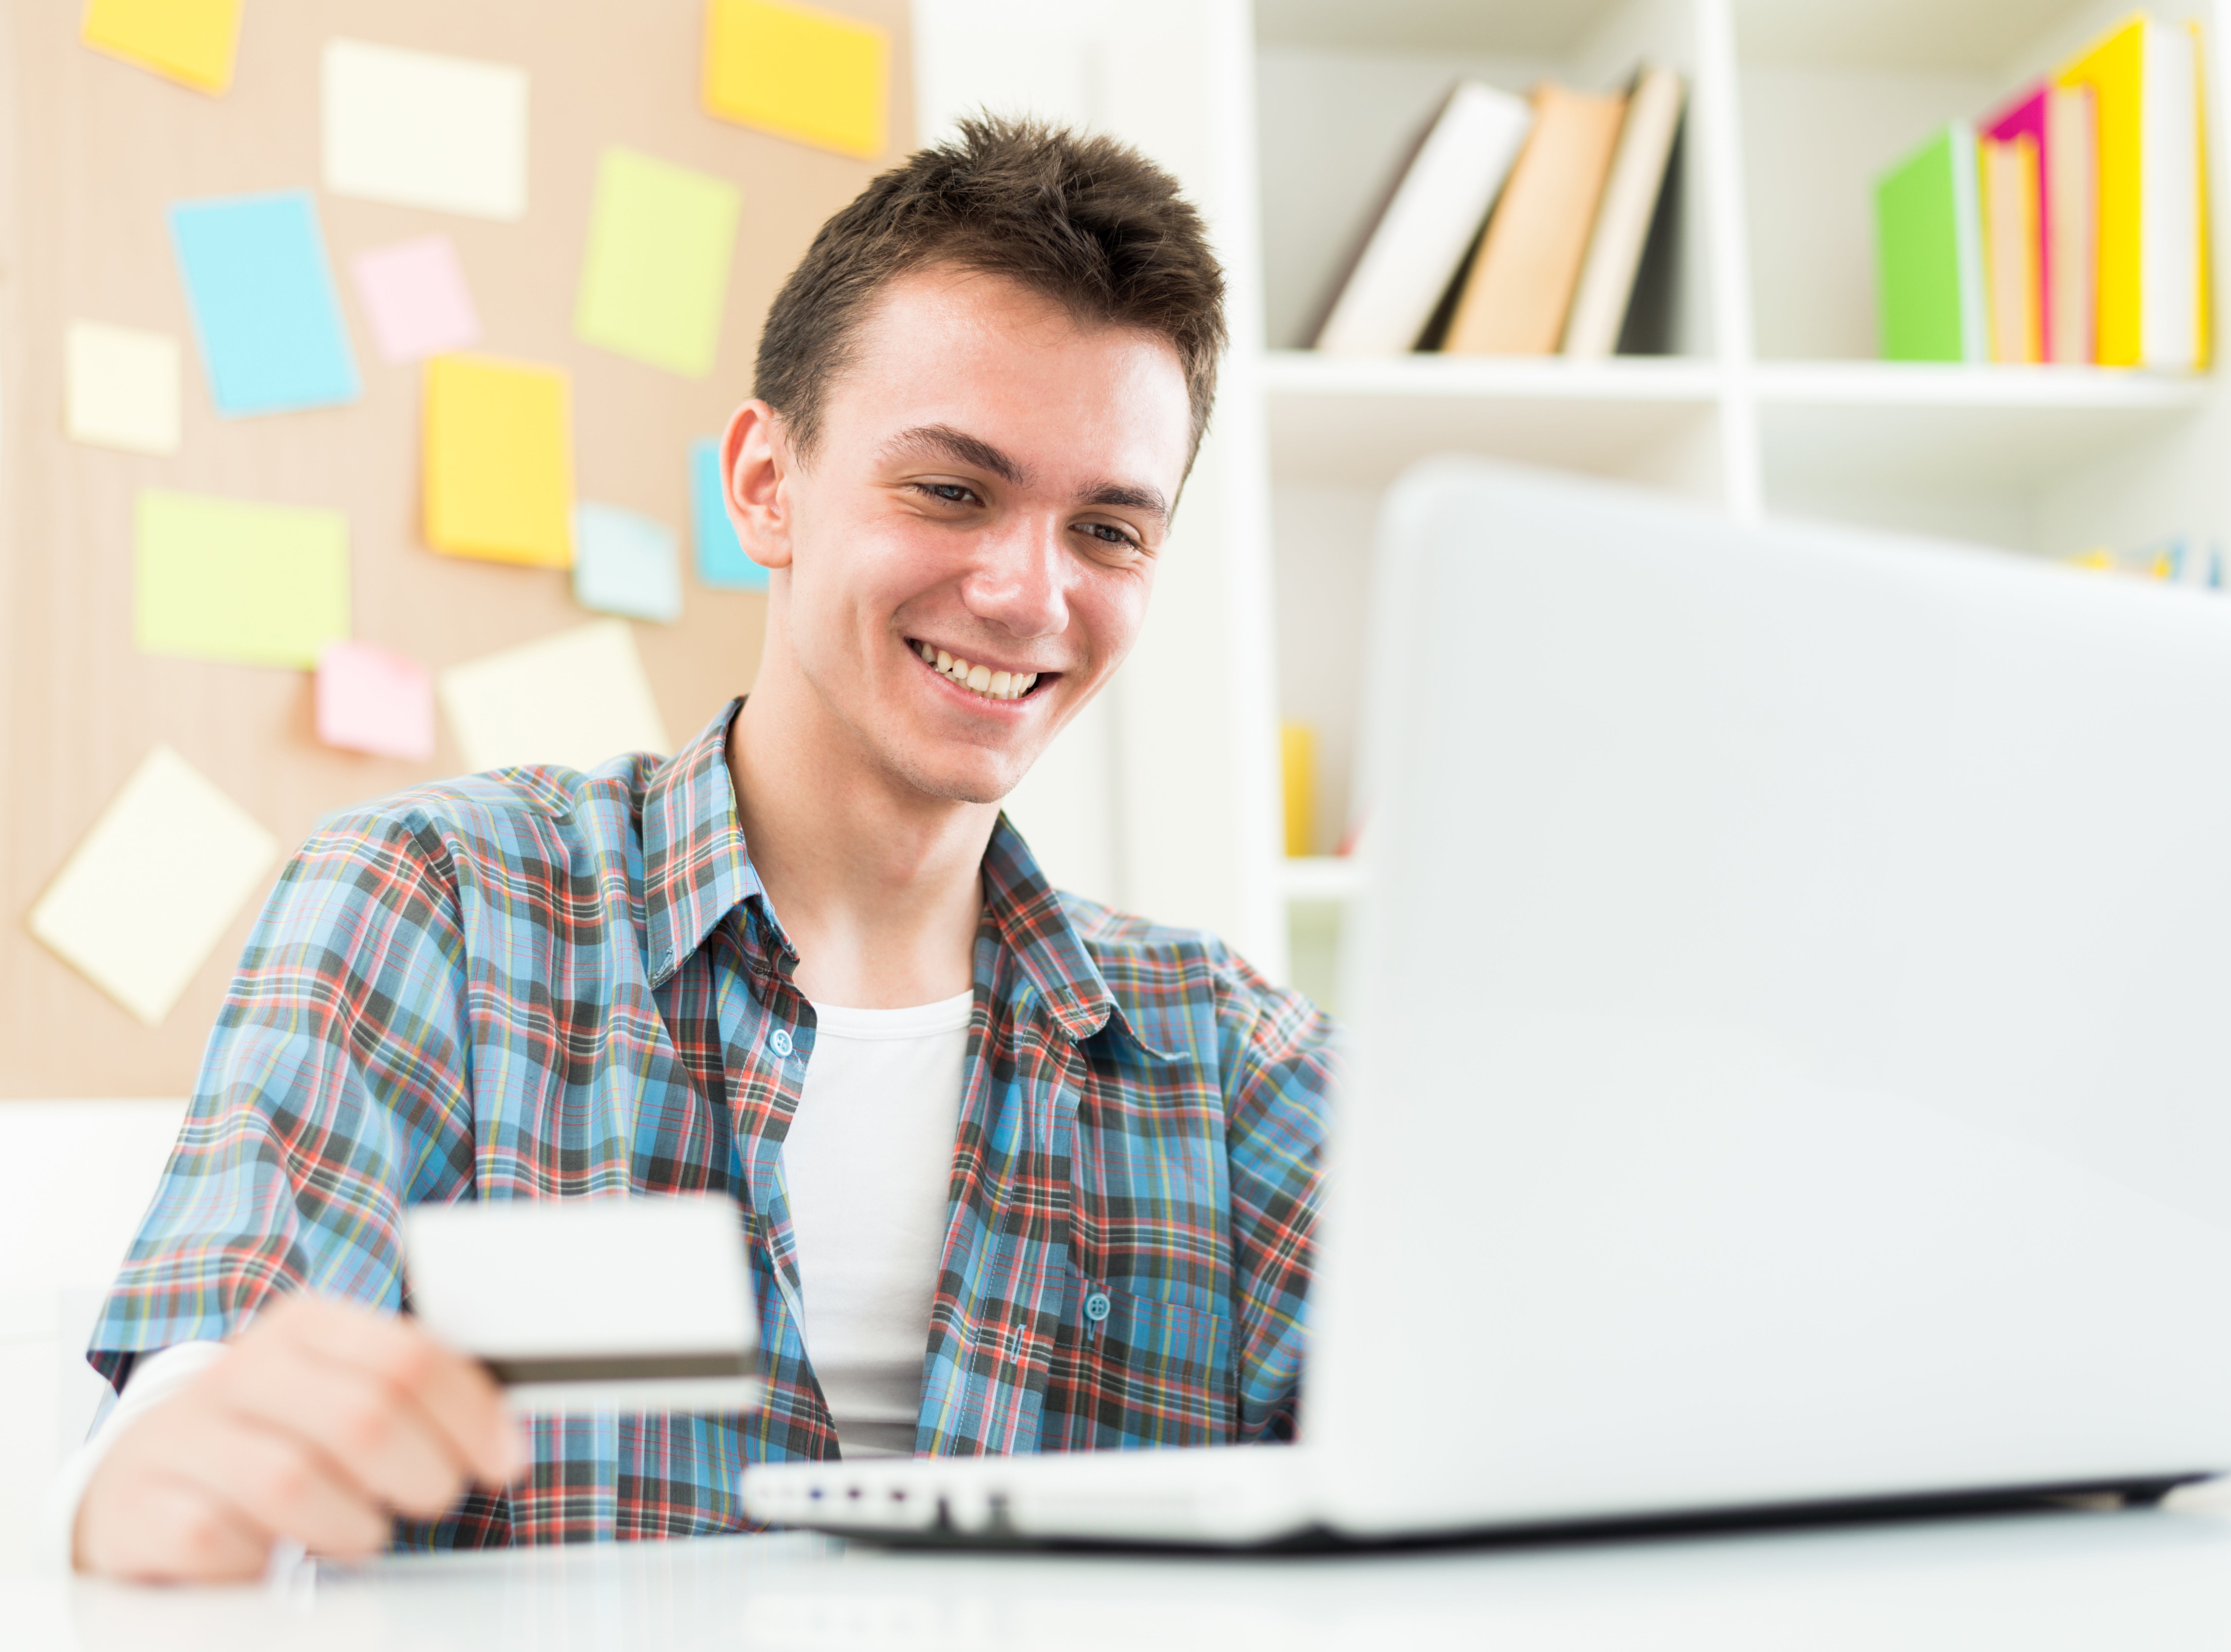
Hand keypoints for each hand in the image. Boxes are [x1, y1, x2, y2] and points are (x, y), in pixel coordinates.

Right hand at [74, 1294, 525, 1580]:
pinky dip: (262, 1559)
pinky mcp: (140, 1506)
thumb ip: (419, 1396)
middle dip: (422, 1473)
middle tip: (434, 1498)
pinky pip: (218, 1540)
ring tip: (360, 1529)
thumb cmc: (276, 1434)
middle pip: (363, 1418)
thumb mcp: (344, 1391)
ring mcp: (182, 1437)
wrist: (148, 1474)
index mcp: (304, 1327)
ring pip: (293, 1483)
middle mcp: (240, 1370)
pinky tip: (273, 1551)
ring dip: (350, 1524)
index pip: (408, 1357)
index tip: (505, 1462)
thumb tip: (505, 1438)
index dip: (472, 1415)